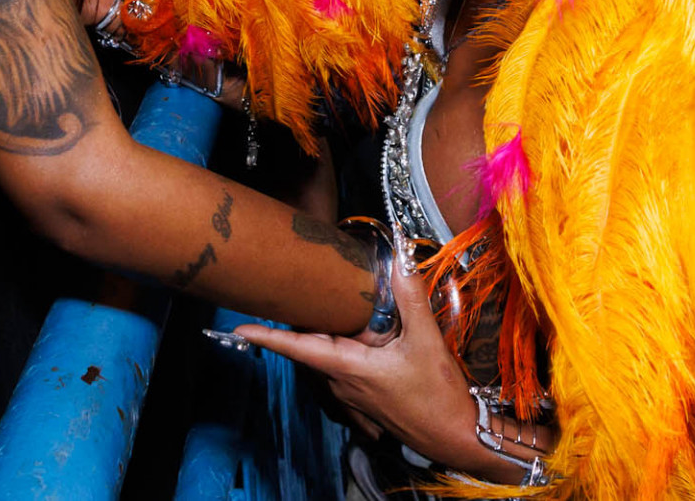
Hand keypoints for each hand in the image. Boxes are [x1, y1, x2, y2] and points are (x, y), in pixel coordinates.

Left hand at [233, 257, 494, 475]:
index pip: (298, 349)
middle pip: (313, 344)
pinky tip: (371, 333)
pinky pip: (345, 365)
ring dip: (333, 331)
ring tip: (344, 304)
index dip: (268, 336)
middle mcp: (342, 383)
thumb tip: (399, 258)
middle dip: (308, 317)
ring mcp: (352, 394)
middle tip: (302, 288)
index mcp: (349, 368)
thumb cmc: (438, 395)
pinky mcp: (365, 397)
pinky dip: (349, 345)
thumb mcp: (426, 340)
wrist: (455, 436)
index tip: (239, 327)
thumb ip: (410, 296)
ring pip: (330, 354)